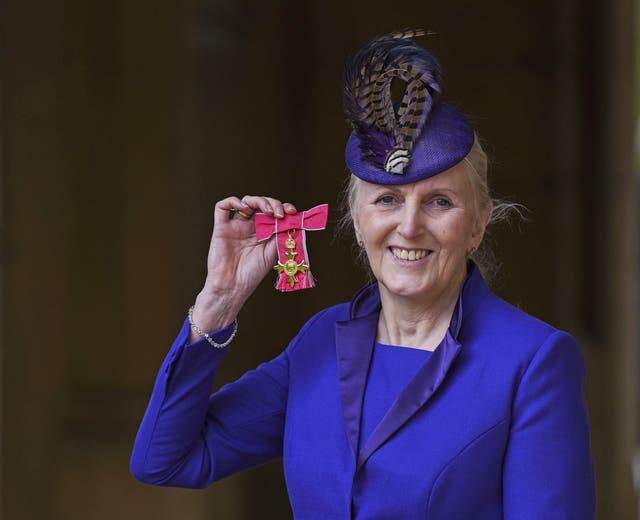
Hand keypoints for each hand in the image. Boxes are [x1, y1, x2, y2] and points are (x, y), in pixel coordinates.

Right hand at [190, 195, 296, 333]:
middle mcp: (250, 227)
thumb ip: (281, 235)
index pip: (274, 213)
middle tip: (280, 213)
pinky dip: (233, 201)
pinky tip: (245, 208)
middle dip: (273, 203)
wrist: (233, 287)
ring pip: (246, 201)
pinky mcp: (221, 228)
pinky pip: (222, 207)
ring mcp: (235, 226)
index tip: (292, 211)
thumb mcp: (273, 253)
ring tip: (267, 211)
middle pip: (261, 204)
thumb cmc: (252, 274)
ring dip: (258, 201)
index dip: (283, 208)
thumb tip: (294, 220)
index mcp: (264, 233)